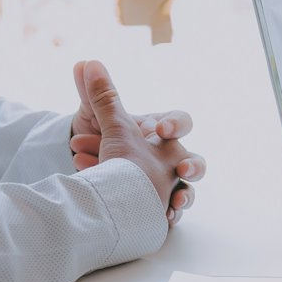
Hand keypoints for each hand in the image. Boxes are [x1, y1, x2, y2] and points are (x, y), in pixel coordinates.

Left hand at [69, 60, 205, 225]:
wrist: (93, 172)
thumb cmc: (102, 142)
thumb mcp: (98, 120)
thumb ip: (97, 94)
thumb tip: (84, 62)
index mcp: (161, 133)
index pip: (181, 122)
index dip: (177, 125)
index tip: (161, 130)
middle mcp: (170, 159)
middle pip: (197, 163)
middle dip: (194, 167)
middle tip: (183, 170)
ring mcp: (169, 184)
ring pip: (189, 193)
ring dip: (185, 198)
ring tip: (174, 204)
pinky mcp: (161, 207)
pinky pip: (173, 214)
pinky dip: (169, 216)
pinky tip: (164, 218)